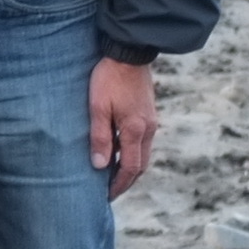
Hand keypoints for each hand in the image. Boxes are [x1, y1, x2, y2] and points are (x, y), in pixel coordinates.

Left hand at [89, 58, 157, 198]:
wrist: (129, 52)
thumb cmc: (109, 78)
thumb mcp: (97, 107)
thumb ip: (100, 137)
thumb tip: (100, 166)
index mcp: (135, 131)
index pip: (130, 168)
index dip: (119, 185)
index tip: (106, 196)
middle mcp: (148, 129)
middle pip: (140, 165)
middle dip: (126, 180)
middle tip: (110, 191)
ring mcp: (151, 120)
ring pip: (143, 153)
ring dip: (130, 166)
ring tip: (112, 174)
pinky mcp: (148, 112)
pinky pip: (143, 141)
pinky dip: (132, 152)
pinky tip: (118, 151)